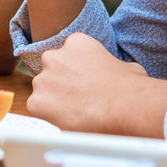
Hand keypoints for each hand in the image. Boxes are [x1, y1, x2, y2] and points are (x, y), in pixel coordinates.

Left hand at [27, 33, 166, 135]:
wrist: (124, 106)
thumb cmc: (131, 87)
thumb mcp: (126, 66)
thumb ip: (113, 66)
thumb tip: (120, 75)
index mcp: (76, 43)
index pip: (68, 56)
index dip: (76, 73)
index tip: (85, 85)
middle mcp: (54, 57)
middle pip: (51, 73)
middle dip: (61, 86)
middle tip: (78, 101)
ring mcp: (42, 80)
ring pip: (43, 93)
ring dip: (54, 104)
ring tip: (76, 116)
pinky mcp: (36, 103)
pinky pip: (38, 112)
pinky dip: (49, 119)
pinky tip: (67, 124)